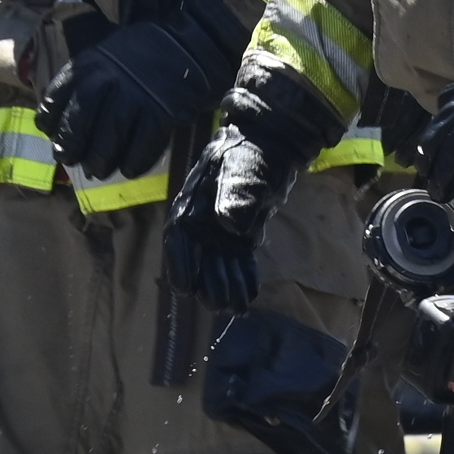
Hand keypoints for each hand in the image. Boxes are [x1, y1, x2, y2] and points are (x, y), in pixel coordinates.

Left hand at [43, 12, 233, 182]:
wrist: (188, 46)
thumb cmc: (140, 58)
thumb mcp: (104, 58)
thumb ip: (82, 85)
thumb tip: (56, 124)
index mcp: (91, 63)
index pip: (59, 94)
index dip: (51, 119)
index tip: (50, 134)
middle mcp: (110, 78)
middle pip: (81, 119)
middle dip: (71, 144)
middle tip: (69, 160)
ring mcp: (138, 96)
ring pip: (110, 136)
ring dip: (100, 159)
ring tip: (97, 170)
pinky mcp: (163, 113)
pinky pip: (144, 146)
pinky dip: (133, 163)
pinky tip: (127, 169)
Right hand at [166, 129, 290, 311]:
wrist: (274, 144)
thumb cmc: (253, 151)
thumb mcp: (245, 167)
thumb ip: (236, 192)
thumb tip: (230, 226)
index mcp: (193, 201)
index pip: (179, 236)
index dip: (180, 263)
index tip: (185, 288)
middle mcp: (203, 220)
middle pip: (199, 258)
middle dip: (208, 283)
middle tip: (221, 305)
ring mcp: (221, 230)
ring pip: (219, 264)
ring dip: (227, 286)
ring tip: (238, 309)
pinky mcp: (240, 235)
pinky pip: (239, 260)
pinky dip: (243, 277)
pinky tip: (251, 294)